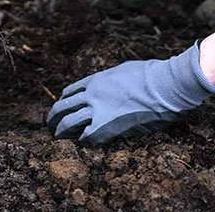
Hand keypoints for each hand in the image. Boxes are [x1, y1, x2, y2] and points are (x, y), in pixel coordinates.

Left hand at [45, 42, 214, 144]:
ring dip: (61, 131)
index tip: (61, 107)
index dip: (63, 101)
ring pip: (69, 122)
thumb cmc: (151, 75)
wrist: (163, 85)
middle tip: (50, 124)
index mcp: (96, 80)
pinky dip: (82, 141)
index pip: (70, 91)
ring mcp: (98, 110)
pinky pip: (87, 136)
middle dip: (54, 117)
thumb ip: (112, 78)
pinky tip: (81, 143)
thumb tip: (113, 83)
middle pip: (64, 106)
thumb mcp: (124, 70)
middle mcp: (92, 94)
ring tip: (57, 137)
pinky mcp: (108, 126)